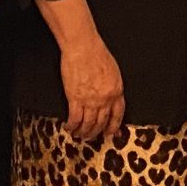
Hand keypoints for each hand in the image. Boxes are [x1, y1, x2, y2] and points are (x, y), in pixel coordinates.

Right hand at [56, 25, 127, 141]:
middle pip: (101, 123)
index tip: (110, 134)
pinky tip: (69, 127)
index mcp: (116, 92)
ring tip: (79, 135)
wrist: (83, 47)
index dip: (113, 127)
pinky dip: (71, 126)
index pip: (118, 115)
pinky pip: (74, 118)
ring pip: (88, 124)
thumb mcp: (113, 72)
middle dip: (96, 133)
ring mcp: (90, 100)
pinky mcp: (75, 98)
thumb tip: (110, 98)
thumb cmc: (97, 54)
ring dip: (83, 132)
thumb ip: (113, 87)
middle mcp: (105, 99)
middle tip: (91, 137)